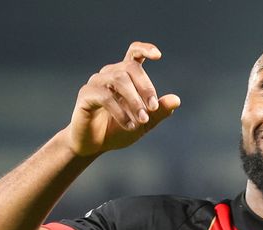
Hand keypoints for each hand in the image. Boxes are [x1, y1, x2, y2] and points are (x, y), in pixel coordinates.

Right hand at [67, 41, 180, 155]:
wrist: (93, 146)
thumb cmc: (117, 131)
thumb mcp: (144, 123)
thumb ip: (159, 112)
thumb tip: (177, 100)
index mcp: (124, 76)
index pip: (134, 53)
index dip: (145, 49)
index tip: (158, 55)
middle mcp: (109, 74)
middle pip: (130, 67)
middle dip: (146, 87)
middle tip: (153, 109)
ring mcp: (96, 83)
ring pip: (118, 80)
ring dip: (134, 100)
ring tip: (142, 120)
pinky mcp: (86, 95)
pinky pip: (105, 96)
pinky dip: (120, 112)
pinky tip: (129, 126)